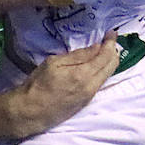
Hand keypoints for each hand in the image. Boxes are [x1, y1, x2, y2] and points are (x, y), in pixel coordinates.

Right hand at [5, 33, 119, 136]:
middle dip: (113, 51)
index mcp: (83, 75)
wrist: (30, 112)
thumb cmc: (38, 85)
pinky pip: (101, 83)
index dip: (110, 42)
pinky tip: (97, 65)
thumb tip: (96, 47)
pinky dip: (103, 71)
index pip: (105, 56)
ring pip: (108, 75)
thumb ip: (78, 55)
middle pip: (112, 66)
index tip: (111, 32)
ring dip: (109, 61)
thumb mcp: (54, 63)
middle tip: (110, 39)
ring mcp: (90, 96)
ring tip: (104, 50)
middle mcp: (91, 86)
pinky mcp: (86, 102)